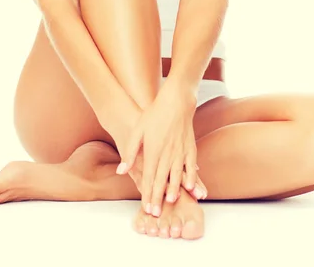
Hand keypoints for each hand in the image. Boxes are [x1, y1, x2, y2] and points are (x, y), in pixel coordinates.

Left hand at [115, 77, 207, 215]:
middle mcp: (167, 153)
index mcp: (153, 150)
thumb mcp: (137, 131)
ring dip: (175, 190)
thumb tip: (121, 170)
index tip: (146, 207)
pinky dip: (192, 177)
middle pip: (162, 180)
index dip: (148, 193)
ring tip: (171, 202)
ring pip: (177, 175)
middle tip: (157, 213)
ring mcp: (180, 150)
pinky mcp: (190, 147)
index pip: (150, 177)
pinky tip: (191, 187)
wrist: (175, 101)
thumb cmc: (154, 114)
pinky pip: (191, 166)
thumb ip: (130, 152)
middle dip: (159, 197)